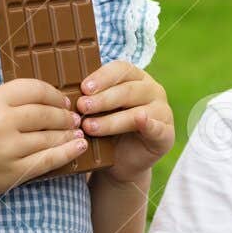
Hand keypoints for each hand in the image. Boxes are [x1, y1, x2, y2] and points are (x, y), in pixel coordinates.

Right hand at [0, 79, 86, 207]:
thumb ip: (8, 98)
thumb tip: (48, 98)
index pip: (34, 89)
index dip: (55, 93)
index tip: (63, 99)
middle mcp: (0, 124)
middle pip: (46, 113)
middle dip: (65, 114)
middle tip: (74, 116)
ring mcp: (7, 151)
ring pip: (50, 137)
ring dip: (69, 133)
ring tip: (78, 130)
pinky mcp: (11, 174)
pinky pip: (48, 161)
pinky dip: (68, 153)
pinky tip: (79, 146)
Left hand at [78, 60, 174, 181]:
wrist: (120, 163)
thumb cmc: (105, 130)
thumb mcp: (96, 110)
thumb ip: (89, 97)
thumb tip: (65, 89)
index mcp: (136, 78)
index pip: (120, 69)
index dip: (102, 77)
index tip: (83, 88)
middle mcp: (152, 90)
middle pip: (128, 89)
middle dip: (102, 99)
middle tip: (81, 107)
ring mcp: (162, 111)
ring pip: (137, 110)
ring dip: (112, 119)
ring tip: (89, 127)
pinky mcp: (166, 133)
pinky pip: (158, 127)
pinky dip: (150, 124)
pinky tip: (140, 121)